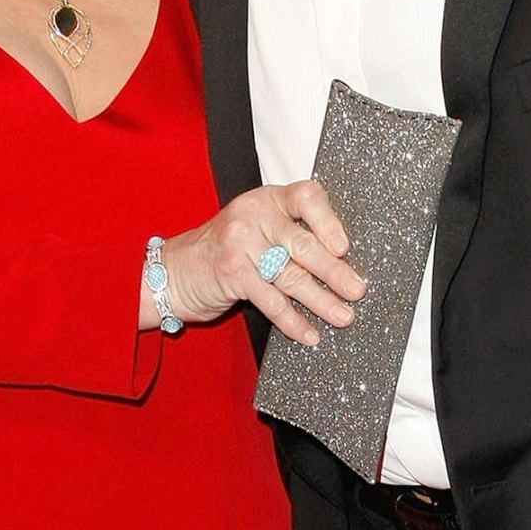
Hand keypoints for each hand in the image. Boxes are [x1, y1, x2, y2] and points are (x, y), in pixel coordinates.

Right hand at [155, 180, 365, 345]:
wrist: (173, 272)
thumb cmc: (224, 251)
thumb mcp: (256, 229)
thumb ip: (289, 235)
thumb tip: (342, 262)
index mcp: (268, 199)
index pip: (306, 197)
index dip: (329, 220)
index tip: (345, 246)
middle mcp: (254, 215)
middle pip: (303, 243)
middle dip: (334, 271)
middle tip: (357, 290)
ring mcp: (240, 243)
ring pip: (291, 275)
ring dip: (321, 301)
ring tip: (342, 316)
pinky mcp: (232, 273)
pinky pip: (271, 300)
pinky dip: (293, 321)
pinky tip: (308, 333)